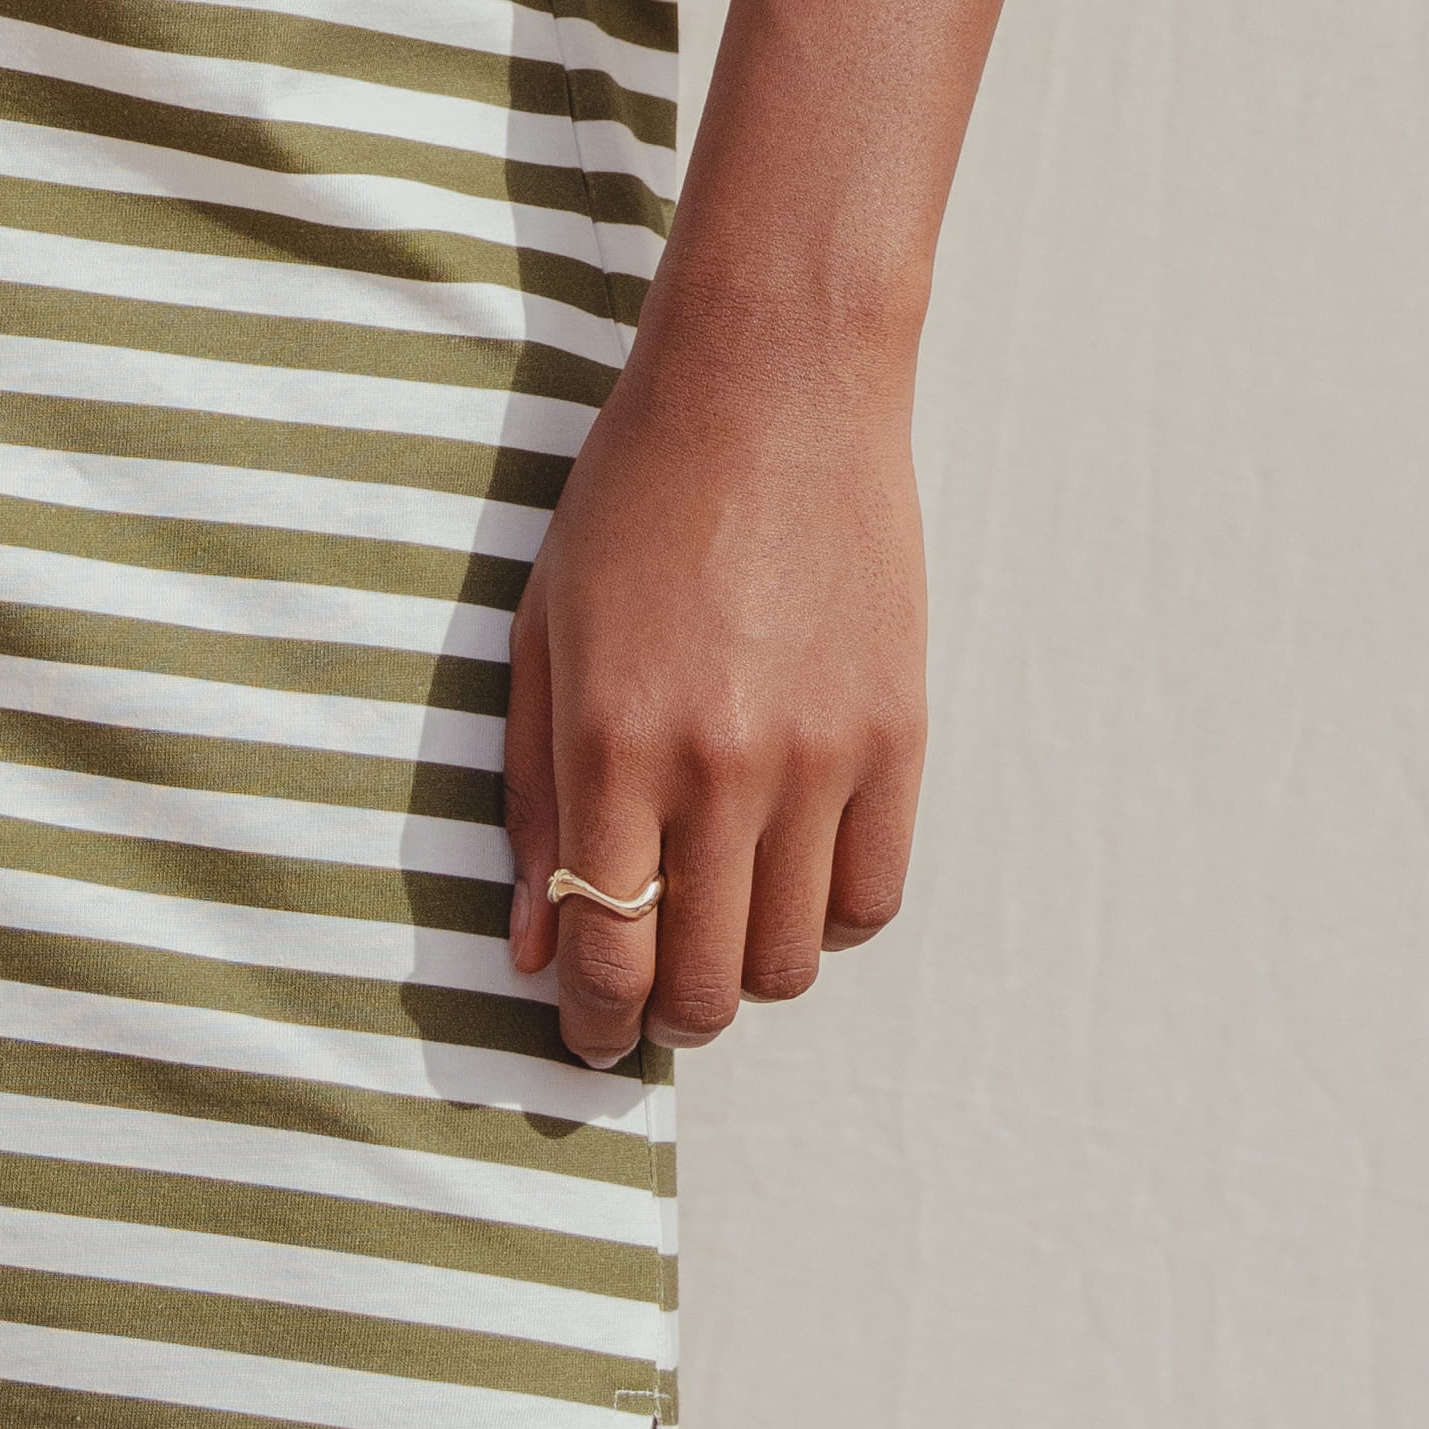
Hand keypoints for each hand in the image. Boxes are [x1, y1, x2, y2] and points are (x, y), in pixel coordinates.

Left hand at [504, 313, 927, 1074]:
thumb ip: (531, 801)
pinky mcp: (898, 738)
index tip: (585, 1039)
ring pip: (794, 962)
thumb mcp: (543, 636)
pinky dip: (831, 918)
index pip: (606, 955)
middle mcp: (720, 770)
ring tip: (720, 920)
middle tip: (650, 988)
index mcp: (614, 744)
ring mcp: (820, 759)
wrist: (773, 389)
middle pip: (705, 984)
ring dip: (749, 970)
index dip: (591, 1026)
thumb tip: (530, 951)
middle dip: (666, 1014)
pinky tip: (793, 872)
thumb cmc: (634, 500)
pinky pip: (875, 899)